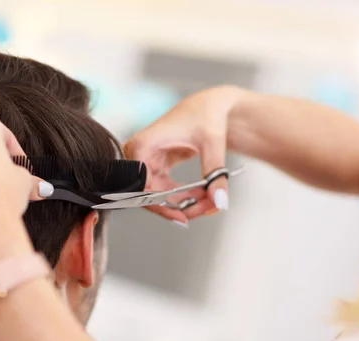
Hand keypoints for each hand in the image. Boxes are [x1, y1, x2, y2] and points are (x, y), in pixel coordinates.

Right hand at [125, 86, 242, 223]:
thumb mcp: (212, 143)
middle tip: (206, 210)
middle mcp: (138, 154)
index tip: (183, 216)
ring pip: (158, 197)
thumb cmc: (207, 114)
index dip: (160, 205)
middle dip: (179, 207)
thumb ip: (215, 173)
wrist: (210, 105)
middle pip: (149, 195)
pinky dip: (183, 197)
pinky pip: (164, 192)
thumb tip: (220, 201)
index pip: (141, 186)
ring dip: (184, 204)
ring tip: (210, 203)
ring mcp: (145, 162)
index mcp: (143, 145)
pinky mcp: (155, 168)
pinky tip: (203, 196)